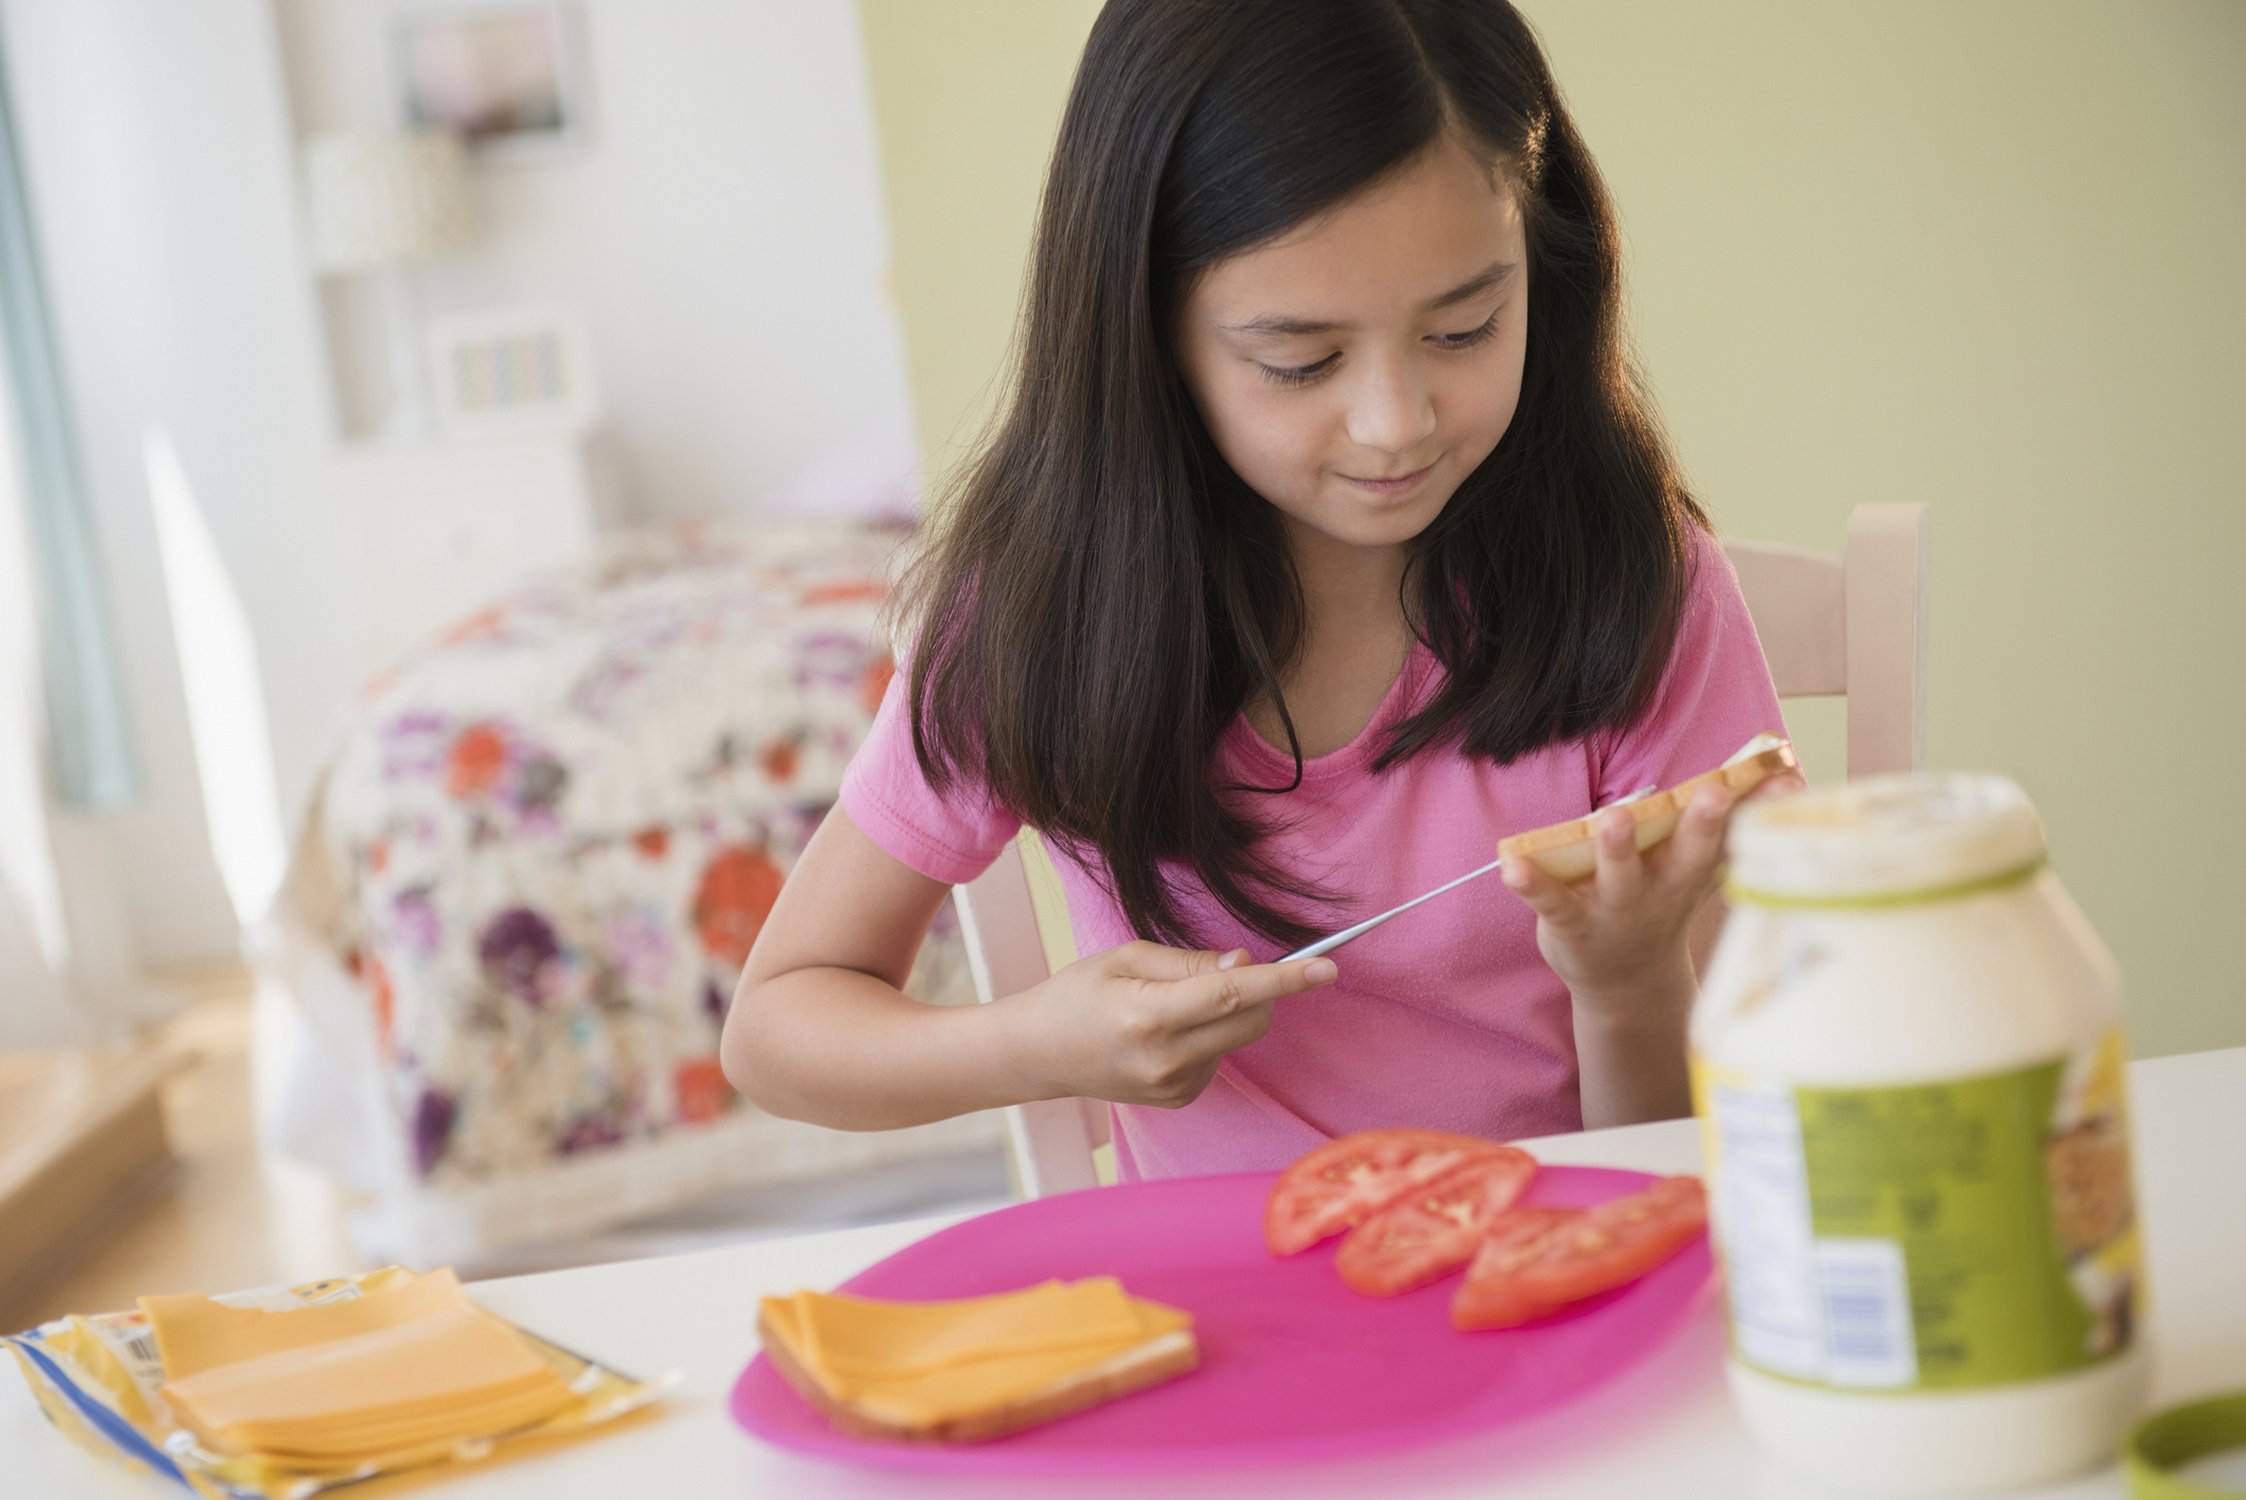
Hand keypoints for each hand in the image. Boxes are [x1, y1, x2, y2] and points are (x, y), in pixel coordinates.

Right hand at [1010, 941, 1338, 1108]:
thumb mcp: (1126, 957)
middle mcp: (1167, 1059)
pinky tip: (1167, 1033)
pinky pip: (1220, 1055)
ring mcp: (1174, 1087)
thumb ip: (1192, 962)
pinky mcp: (1180, 1099)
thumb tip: (1245, 965)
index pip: (1232, 995)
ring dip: (1226, 1013)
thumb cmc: (1077, 994)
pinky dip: (1210, 1036)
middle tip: (1227, 966)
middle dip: (1259, 990)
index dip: (1285, 980)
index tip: (1328, 968)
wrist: (1037, 1055)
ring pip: (1238, 1038)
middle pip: (1250, 1020)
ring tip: (1168, 1006)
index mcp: (1149, 1016)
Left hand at [1502, 773, 1805, 1015]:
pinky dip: (1531, 883)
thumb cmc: (1663, 902)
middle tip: (1713, 789)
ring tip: (1613, 816)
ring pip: (1619, 876)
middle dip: (1702, 822)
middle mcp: (1662, 888)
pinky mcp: (1570, 923)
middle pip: (1686, 853)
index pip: (1732, 833)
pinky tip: (1511, 864)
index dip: (1759, 806)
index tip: (1788, 777)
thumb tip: (1790, 776)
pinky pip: (1551, 902)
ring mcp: (1616, 908)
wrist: (1624, 981)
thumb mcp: (1699, 868)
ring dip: (1618, 847)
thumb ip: (1734, 826)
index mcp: (1693, 869)